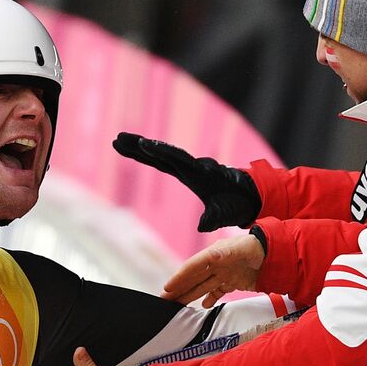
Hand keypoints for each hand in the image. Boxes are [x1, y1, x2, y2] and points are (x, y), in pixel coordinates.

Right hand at [113, 132, 259, 230]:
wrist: (248, 195)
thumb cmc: (237, 204)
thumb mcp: (225, 214)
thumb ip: (213, 218)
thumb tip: (203, 227)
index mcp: (200, 172)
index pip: (176, 160)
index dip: (160, 152)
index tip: (144, 144)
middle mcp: (192, 165)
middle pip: (162, 153)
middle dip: (140, 145)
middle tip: (119, 138)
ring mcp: (187, 167)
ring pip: (160, 155)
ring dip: (139, 148)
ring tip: (118, 141)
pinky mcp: (185, 171)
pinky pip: (163, 161)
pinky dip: (148, 156)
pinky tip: (136, 152)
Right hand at [163, 234, 265, 305]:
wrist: (278, 254)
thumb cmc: (258, 248)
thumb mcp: (241, 249)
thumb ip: (226, 253)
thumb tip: (211, 257)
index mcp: (214, 254)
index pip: (193, 266)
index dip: (179, 277)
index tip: (167, 288)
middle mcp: (216, 264)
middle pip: (194, 278)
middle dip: (179, 288)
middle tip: (164, 300)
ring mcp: (224, 273)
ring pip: (202, 286)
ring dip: (189, 295)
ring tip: (176, 305)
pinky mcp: (233, 281)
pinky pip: (217, 291)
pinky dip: (209, 299)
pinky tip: (202, 306)